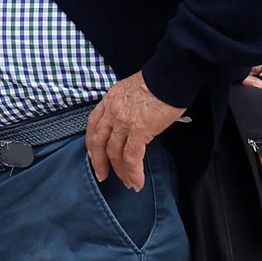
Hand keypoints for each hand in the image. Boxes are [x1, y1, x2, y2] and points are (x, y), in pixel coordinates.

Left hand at [85, 72, 185, 189]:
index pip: (93, 125)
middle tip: (102, 176)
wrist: (169, 76)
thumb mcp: (131, 91)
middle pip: (98, 142)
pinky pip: (131, 157)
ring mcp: (123, 122)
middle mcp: (111, 112)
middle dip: (99, 161)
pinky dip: (133, 172)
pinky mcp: (139, 130)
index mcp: (109, 101)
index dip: (92, 143)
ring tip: (127, 184)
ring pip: (114, 152)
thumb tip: (132, 121)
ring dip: (120, 171)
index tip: (94, 155)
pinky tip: (137, 182)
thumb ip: (126, 106)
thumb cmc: (157, 82)